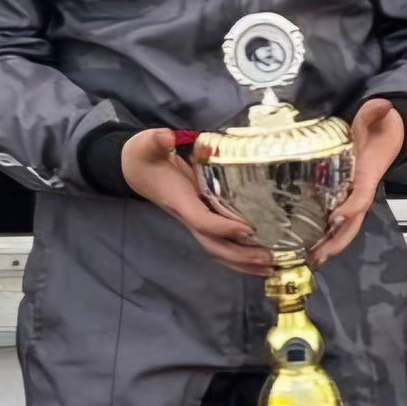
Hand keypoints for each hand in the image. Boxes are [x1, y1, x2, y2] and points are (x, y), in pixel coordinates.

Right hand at [122, 128, 271, 276]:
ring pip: (218, 250)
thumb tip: (168, 137)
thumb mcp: (147, 145)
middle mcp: (188, 216)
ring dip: (243, 262)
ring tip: (271, 268)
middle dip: (240, 255)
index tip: (249, 228)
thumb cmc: (145, 158)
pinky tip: (259, 261)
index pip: (201, 220)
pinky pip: (220, 243)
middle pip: (214, 245)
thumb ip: (156, 141)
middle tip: (268, 258)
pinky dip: (239, 257)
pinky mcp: (202, 220)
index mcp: (179, 201)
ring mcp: (195, 221)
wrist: (135, 170)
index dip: (223, 227)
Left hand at [308, 99, 404, 264]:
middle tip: (316, 256)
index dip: (351, 207)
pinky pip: (336, 224)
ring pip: (344, 229)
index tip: (335, 218)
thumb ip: (375, 112)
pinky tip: (306, 250)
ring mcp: (352, 200)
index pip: (361, 196)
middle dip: (336, 241)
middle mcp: (360, 193)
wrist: (385, 137)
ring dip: (328, 247)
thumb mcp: (374, 119)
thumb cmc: (375, 130)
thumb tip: (384, 104)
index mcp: (366, 176)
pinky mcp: (343, 202)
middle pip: (352, 223)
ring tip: (308, 261)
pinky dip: (324, 239)